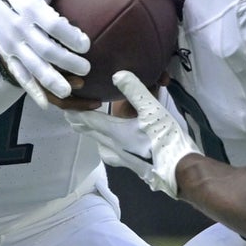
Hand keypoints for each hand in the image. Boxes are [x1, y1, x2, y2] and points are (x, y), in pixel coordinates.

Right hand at [0, 0, 90, 108]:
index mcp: (29, 7)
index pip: (52, 25)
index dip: (70, 36)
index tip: (87, 44)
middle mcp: (19, 28)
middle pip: (44, 49)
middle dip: (66, 61)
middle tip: (86, 68)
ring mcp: (11, 45)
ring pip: (32, 67)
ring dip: (51, 80)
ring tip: (68, 90)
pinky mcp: (8, 56)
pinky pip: (20, 76)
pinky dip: (32, 91)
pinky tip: (46, 103)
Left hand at [65, 71, 199, 197]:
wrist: (180, 171)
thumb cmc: (166, 139)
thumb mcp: (152, 110)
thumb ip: (134, 91)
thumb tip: (117, 74)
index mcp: (115, 132)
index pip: (88, 120)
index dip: (76, 112)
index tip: (64, 105)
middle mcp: (113, 146)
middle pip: (91, 132)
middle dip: (79, 122)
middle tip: (69, 114)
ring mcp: (122, 158)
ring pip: (99, 143)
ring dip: (91, 133)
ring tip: (85, 126)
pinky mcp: (132, 165)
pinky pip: (110, 153)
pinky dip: (104, 144)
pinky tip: (110, 146)